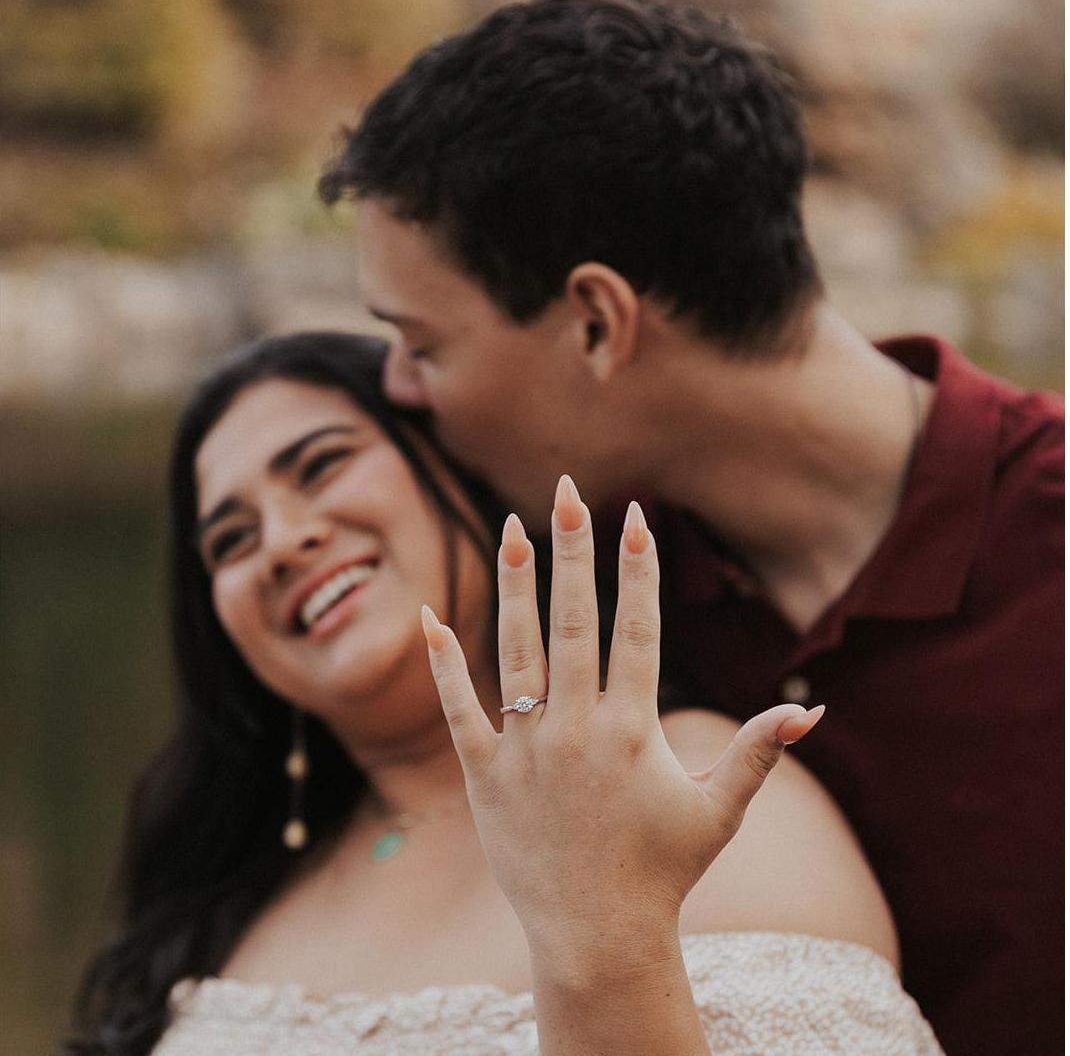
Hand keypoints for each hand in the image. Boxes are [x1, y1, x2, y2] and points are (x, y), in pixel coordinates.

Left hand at [421, 474, 822, 960]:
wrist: (596, 938)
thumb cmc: (663, 872)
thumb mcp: (718, 812)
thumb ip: (759, 753)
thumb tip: (810, 709)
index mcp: (634, 730)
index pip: (637, 630)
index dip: (638, 570)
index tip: (635, 516)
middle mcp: (578, 729)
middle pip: (575, 622)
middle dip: (573, 551)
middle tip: (566, 491)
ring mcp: (526, 750)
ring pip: (517, 651)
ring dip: (516, 586)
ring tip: (511, 525)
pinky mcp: (485, 775)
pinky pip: (459, 710)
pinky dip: (443, 664)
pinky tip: (430, 615)